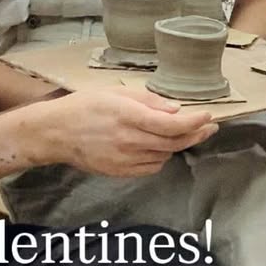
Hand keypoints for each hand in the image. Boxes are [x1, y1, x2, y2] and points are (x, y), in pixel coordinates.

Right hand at [39, 85, 218, 177]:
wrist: (56, 133)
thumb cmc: (83, 106)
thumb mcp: (114, 93)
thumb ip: (146, 101)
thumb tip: (174, 110)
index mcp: (127, 116)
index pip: (171, 124)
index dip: (194, 122)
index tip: (208, 117)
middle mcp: (128, 140)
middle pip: (174, 143)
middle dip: (196, 135)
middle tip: (209, 128)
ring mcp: (124, 159)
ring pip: (165, 156)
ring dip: (177, 145)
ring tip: (180, 133)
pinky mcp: (120, 172)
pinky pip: (151, 167)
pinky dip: (160, 157)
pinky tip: (157, 146)